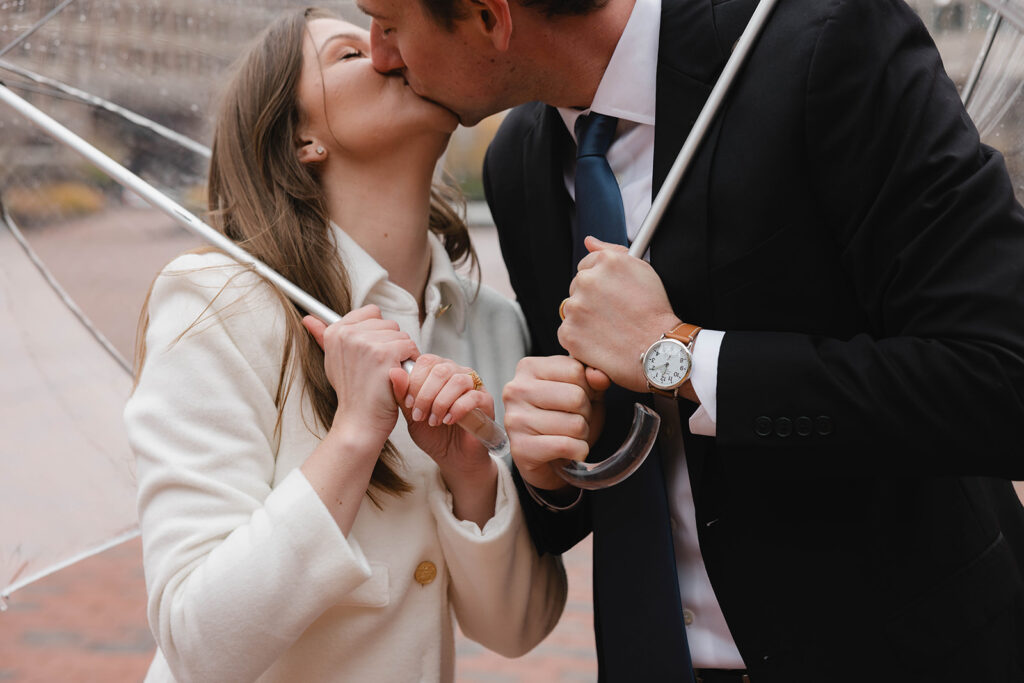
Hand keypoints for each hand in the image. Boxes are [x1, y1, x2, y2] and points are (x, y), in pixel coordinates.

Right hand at [303, 307, 417, 449]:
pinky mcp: (384, 354)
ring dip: (402, 354)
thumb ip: (323, 336)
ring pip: (401, 335)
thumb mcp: (333, 361)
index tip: (373, 352)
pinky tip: (398, 375)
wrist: (359, 421)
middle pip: (388, 323)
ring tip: (388, 372)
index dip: (378, 332)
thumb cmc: (351, 393)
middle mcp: (348, 334)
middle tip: (380, 367)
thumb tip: (308, 318)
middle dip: (391, 343)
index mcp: (336, 332)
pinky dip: (409, 361)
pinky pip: (409, 346)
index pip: (371, 312)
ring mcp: (366, 343)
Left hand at [390, 354, 495, 484]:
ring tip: (433, 421)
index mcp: (438, 373)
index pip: (427, 361)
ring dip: (441, 402)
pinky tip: (448, 421)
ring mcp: (474, 386)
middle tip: (419, 415)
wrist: (452, 457)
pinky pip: (473, 396)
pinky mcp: (486, 401)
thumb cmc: (433, 434)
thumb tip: (394, 372)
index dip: (415, 380)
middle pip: (441, 369)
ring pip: (457, 380)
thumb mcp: (412, 415)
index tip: (408, 404)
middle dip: (426, 394)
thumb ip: (402, 394)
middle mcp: (457, 374)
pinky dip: (457, 409)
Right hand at [502, 356, 609, 490]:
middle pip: (576, 396)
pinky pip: (566, 446)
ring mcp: (514, 420)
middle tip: (575, 421)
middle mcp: (515, 390)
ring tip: (570, 436)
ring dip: (583, 435)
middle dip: (586, 414)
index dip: (589, 389)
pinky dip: (579, 451)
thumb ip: (593, 378)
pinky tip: (570, 452)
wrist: (550, 462)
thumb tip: (600, 376)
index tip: (578, 400)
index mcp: (528, 367)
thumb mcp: (585, 392)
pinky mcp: (520, 449)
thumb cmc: (565, 419)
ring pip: (574, 424)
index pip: (575, 370)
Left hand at [558, 236, 683, 393]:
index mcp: (605, 261)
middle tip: (614, 314)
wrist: (659, 349)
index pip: (586, 266)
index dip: (601, 283)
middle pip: (577, 286)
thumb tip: (589, 241)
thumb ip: (611, 251)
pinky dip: (581, 338)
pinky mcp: (569, 332)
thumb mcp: (643, 270)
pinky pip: (568, 332)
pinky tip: (602, 341)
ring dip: (585, 318)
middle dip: (591, 299)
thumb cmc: (655, 312)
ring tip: (611, 328)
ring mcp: (575, 307)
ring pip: (572, 309)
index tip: (612, 296)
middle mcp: (587, 280)